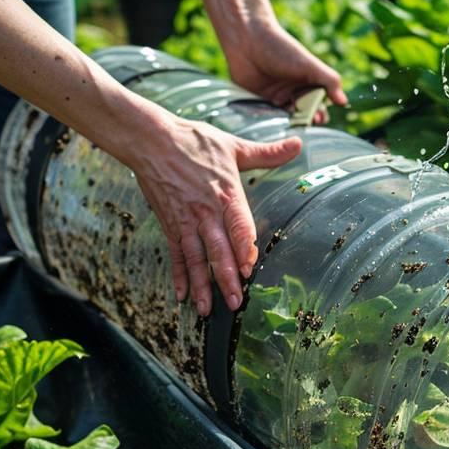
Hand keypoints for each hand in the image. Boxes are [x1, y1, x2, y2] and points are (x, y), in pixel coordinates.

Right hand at [126, 109, 301, 315]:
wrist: (150, 139)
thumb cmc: (193, 141)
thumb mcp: (233, 146)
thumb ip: (267, 152)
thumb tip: (298, 144)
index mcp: (226, 194)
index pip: (239, 226)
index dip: (244, 248)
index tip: (249, 268)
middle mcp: (206, 212)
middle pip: (218, 250)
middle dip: (227, 279)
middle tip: (234, 303)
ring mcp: (186, 221)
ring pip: (196, 259)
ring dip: (202, 285)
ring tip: (206, 310)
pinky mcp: (170, 224)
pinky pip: (176, 255)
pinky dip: (179, 276)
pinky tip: (181, 295)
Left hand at [221, 14, 347, 118]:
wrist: (247, 41)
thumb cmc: (281, 49)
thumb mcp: (309, 65)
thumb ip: (330, 81)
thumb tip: (344, 102)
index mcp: (309, 82)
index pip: (319, 103)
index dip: (320, 113)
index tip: (318, 119)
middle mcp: (294, 91)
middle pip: (304, 113)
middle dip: (305, 120)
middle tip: (304, 124)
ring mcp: (277, 97)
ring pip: (287, 117)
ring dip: (288, 124)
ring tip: (289, 127)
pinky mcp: (260, 101)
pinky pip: (269, 116)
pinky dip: (272, 122)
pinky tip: (273, 127)